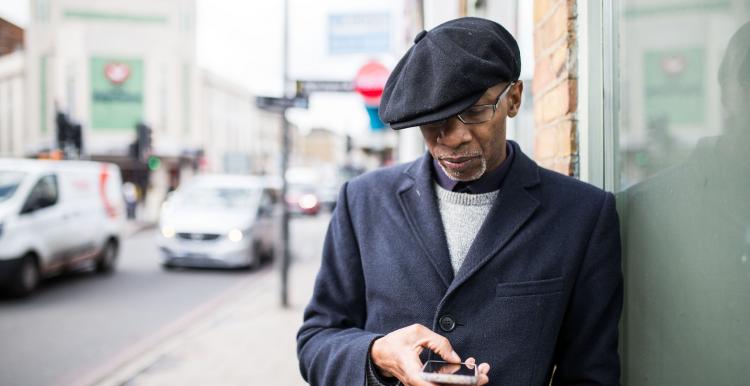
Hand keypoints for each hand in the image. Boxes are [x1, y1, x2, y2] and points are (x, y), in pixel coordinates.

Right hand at [371, 324, 489, 385]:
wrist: (382, 354)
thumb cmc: (397, 342)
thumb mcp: (417, 332)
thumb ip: (439, 343)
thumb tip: (457, 359)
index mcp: (414, 372)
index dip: (455, 384)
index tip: (473, 379)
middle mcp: (418, 384)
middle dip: (469, 383)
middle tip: (485, 372)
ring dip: (466, 381)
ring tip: (481, 369)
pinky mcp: (426, 384)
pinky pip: (443, 384)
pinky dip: (457, 377)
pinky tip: (469, 367)